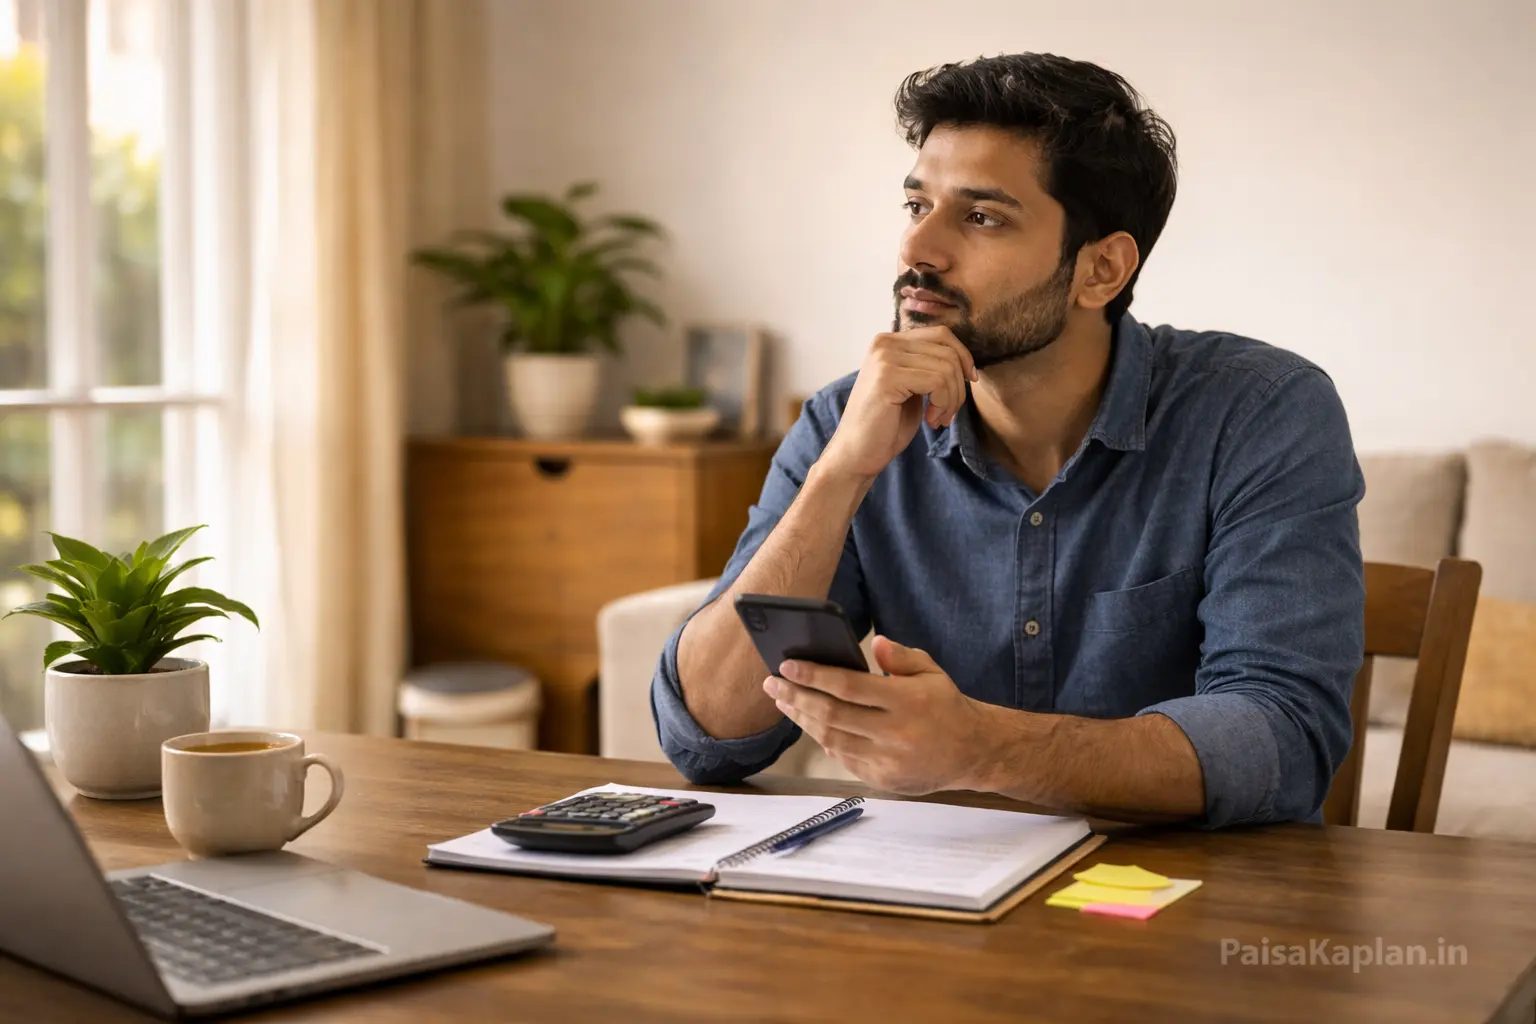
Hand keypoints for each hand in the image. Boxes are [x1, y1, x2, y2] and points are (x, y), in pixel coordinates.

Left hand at [763, 635, 995, 794]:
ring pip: (831, 739)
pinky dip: (823, 739)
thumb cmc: (946, 706)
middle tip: (772, 684)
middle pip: (831, 715)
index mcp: (907, 701)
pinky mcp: (881, 779)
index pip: (849, 686)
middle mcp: (895, 733)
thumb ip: (901, 658)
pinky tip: (809, 722)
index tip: (787, 665)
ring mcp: (886, 760)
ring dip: (802, 719)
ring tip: (784, 701)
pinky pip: (843, 757)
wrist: (972, 753)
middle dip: (796, 697)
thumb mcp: (932, 673)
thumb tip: (875, 643)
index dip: (813, 676)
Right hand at [819, 327, 977, 481]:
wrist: (856, 454)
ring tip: (938, 419)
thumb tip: (964, 359)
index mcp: (889, 342)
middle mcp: (884, 343)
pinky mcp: (888, 377)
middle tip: (947, 413)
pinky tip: (930, 420)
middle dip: (958, 385)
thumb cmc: (886, 425)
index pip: (941, 335)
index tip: (970, 381)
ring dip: (951, 399)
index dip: (963, 357)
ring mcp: (884, 358)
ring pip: (946, 368)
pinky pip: (937, 381)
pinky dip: (942, 404)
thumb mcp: (912, 387)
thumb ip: (928, 366)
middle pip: (947, 351)